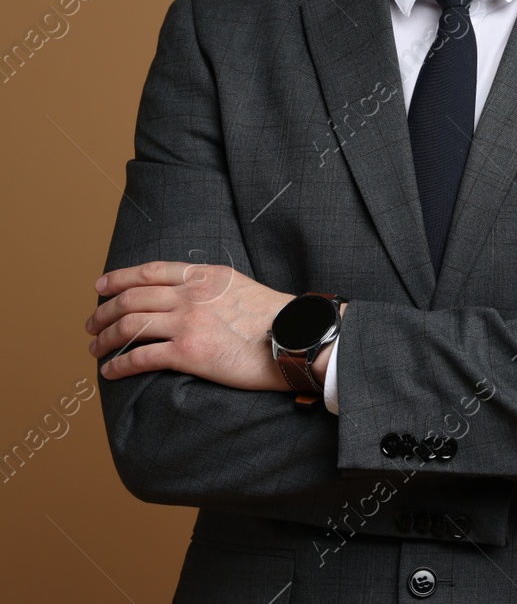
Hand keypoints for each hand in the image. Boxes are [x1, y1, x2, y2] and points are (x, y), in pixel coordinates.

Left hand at [87, 261, 296, 389]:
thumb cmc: (277, 318)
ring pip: (129, 326)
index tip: (101, 286)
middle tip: (92, 325)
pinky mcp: (189, 353)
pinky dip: (119, 366)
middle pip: (131, 299)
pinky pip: (140, 357)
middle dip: (103, 312)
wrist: (297, 337)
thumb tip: (191, 297)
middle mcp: (191, 296)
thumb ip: (212, 288)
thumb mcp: (242, 287)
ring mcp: (188, 323)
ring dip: (105, 338)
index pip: (149, 272)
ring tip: (96, 349)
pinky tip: (110, 372)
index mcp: (205, 276)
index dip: (119, 278)